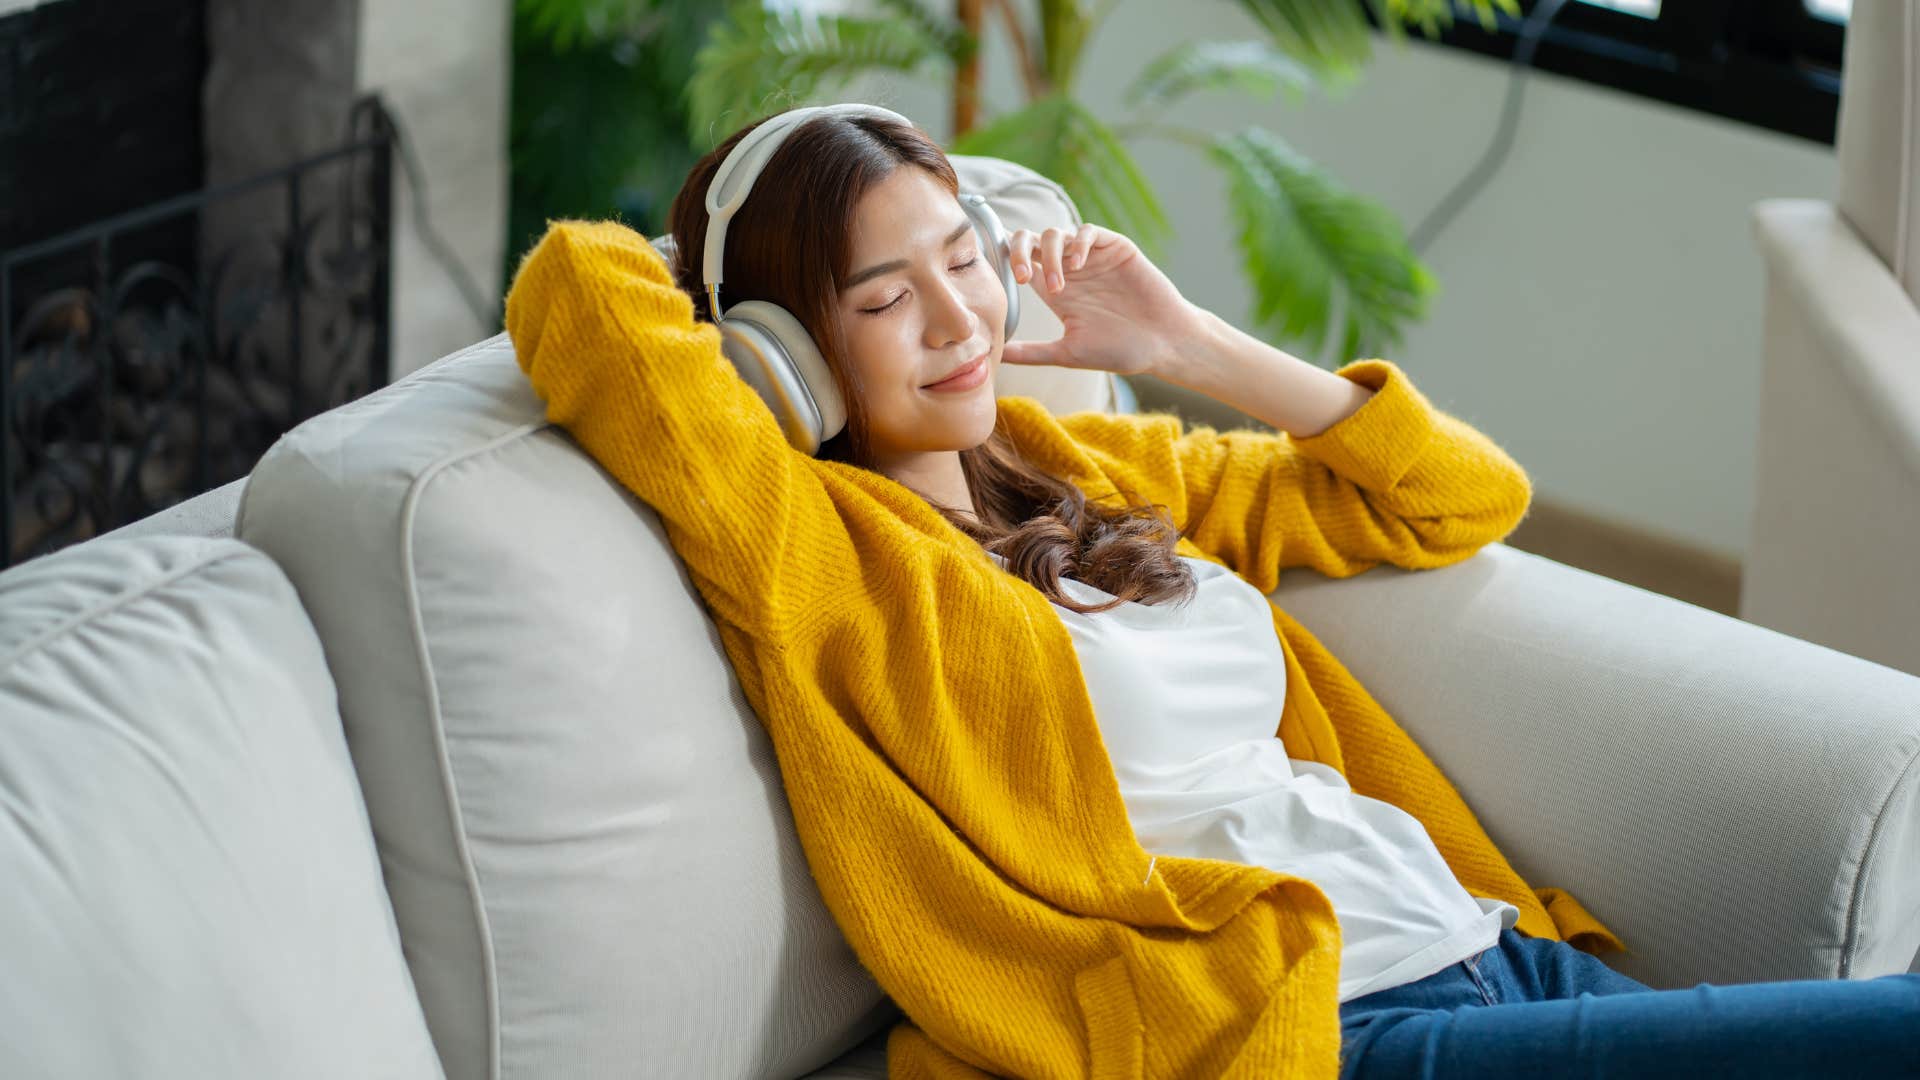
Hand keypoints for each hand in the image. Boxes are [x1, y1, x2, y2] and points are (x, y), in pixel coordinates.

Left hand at [1000, 223, 1212, 378]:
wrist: (1164, 343)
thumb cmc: (1120, 351)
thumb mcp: (1068, 353)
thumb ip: (1033, 352)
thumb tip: (998, 356)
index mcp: (1054, 290)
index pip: (1019, 262)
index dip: (1006, 262)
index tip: (1006, 281)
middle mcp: (1069, 270)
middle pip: (1030, 240)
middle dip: (1018, 250)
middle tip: (1022, 276)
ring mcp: (1091, 257)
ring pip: (1055, 234)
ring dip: (1049, 255)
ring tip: (1058, 286)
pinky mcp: (1114, 248)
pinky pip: (1088, 231)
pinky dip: (1078, 242)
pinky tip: (1078, 265)